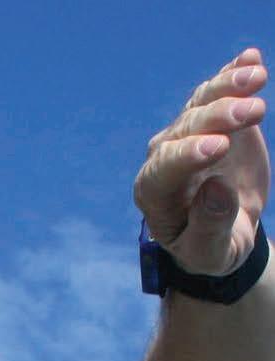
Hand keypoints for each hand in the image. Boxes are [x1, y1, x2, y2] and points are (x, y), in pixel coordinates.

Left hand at [135, 49, 269, 275]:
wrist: (223, 232)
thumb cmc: (210, 248)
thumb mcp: (210, 252)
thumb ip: (209, 227)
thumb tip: (216, 189)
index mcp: (154, 193)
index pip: (164, 169)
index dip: (189, 155)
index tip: (221, 147)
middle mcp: (164, 158)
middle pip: (186, 129)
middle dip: (218, 118)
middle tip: (253, 113)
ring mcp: (187, 134)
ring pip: (200, 103)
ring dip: (226, 87)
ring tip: (257, 78)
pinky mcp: (213, 119)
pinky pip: (216, 91)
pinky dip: (231, 72)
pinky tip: (250, 58)